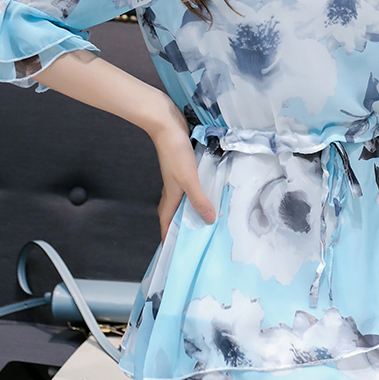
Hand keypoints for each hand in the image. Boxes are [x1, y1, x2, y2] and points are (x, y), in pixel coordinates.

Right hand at [150, 107, 214, 241]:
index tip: (174, 253)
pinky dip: (200, 193)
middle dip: (184, 228)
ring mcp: (178, 178)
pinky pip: (193, 186)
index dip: (169, 239)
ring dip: (194, 210)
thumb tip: (209, 220)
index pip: (167, 224)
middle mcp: (172, 190)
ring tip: (209, 219)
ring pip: (185, 200)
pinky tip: (212, 192)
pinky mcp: (185, 167)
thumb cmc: (174, 153)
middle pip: (176, 214)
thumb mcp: (189, 180)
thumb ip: (199, 200)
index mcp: (170, 197)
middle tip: (197, 240)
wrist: (167, 126)